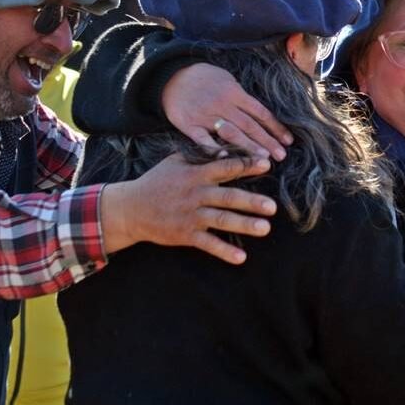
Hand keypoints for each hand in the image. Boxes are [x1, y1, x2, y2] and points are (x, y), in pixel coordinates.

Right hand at [100, 154, 276, 263]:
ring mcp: (190, 215)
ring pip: (221, 220)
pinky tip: (241, 258)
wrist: (131, 208)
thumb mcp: (175, 162)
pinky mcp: (185, 234)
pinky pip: (208, 243)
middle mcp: (195, 194)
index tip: (267, 164)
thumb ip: (200, 155)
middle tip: (273, 206)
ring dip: (244, 224)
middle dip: (251, 201)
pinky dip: (224, 251)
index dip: (246, 165)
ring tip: (265, 228)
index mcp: (195, 174)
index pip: (225, 167)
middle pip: (228, 196)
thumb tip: (224, 147)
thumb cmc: (157, 182)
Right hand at [162, 63, 292, 160]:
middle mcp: (223, 104)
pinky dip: (215, 150)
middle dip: (267, 141)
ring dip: (249, 148)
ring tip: (264, 160)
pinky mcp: (190, 125)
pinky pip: (203, 140)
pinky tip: (227, 158)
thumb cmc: (204, 79)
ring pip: (231, 134)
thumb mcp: (227, 80)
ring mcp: (206, 115)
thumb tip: (263, 115)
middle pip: (250, 125)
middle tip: (282, 156)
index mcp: (234, 93)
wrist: (172, 77)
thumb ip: (242, 98)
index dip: (275, 127)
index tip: (288, 141)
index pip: (260, 112)